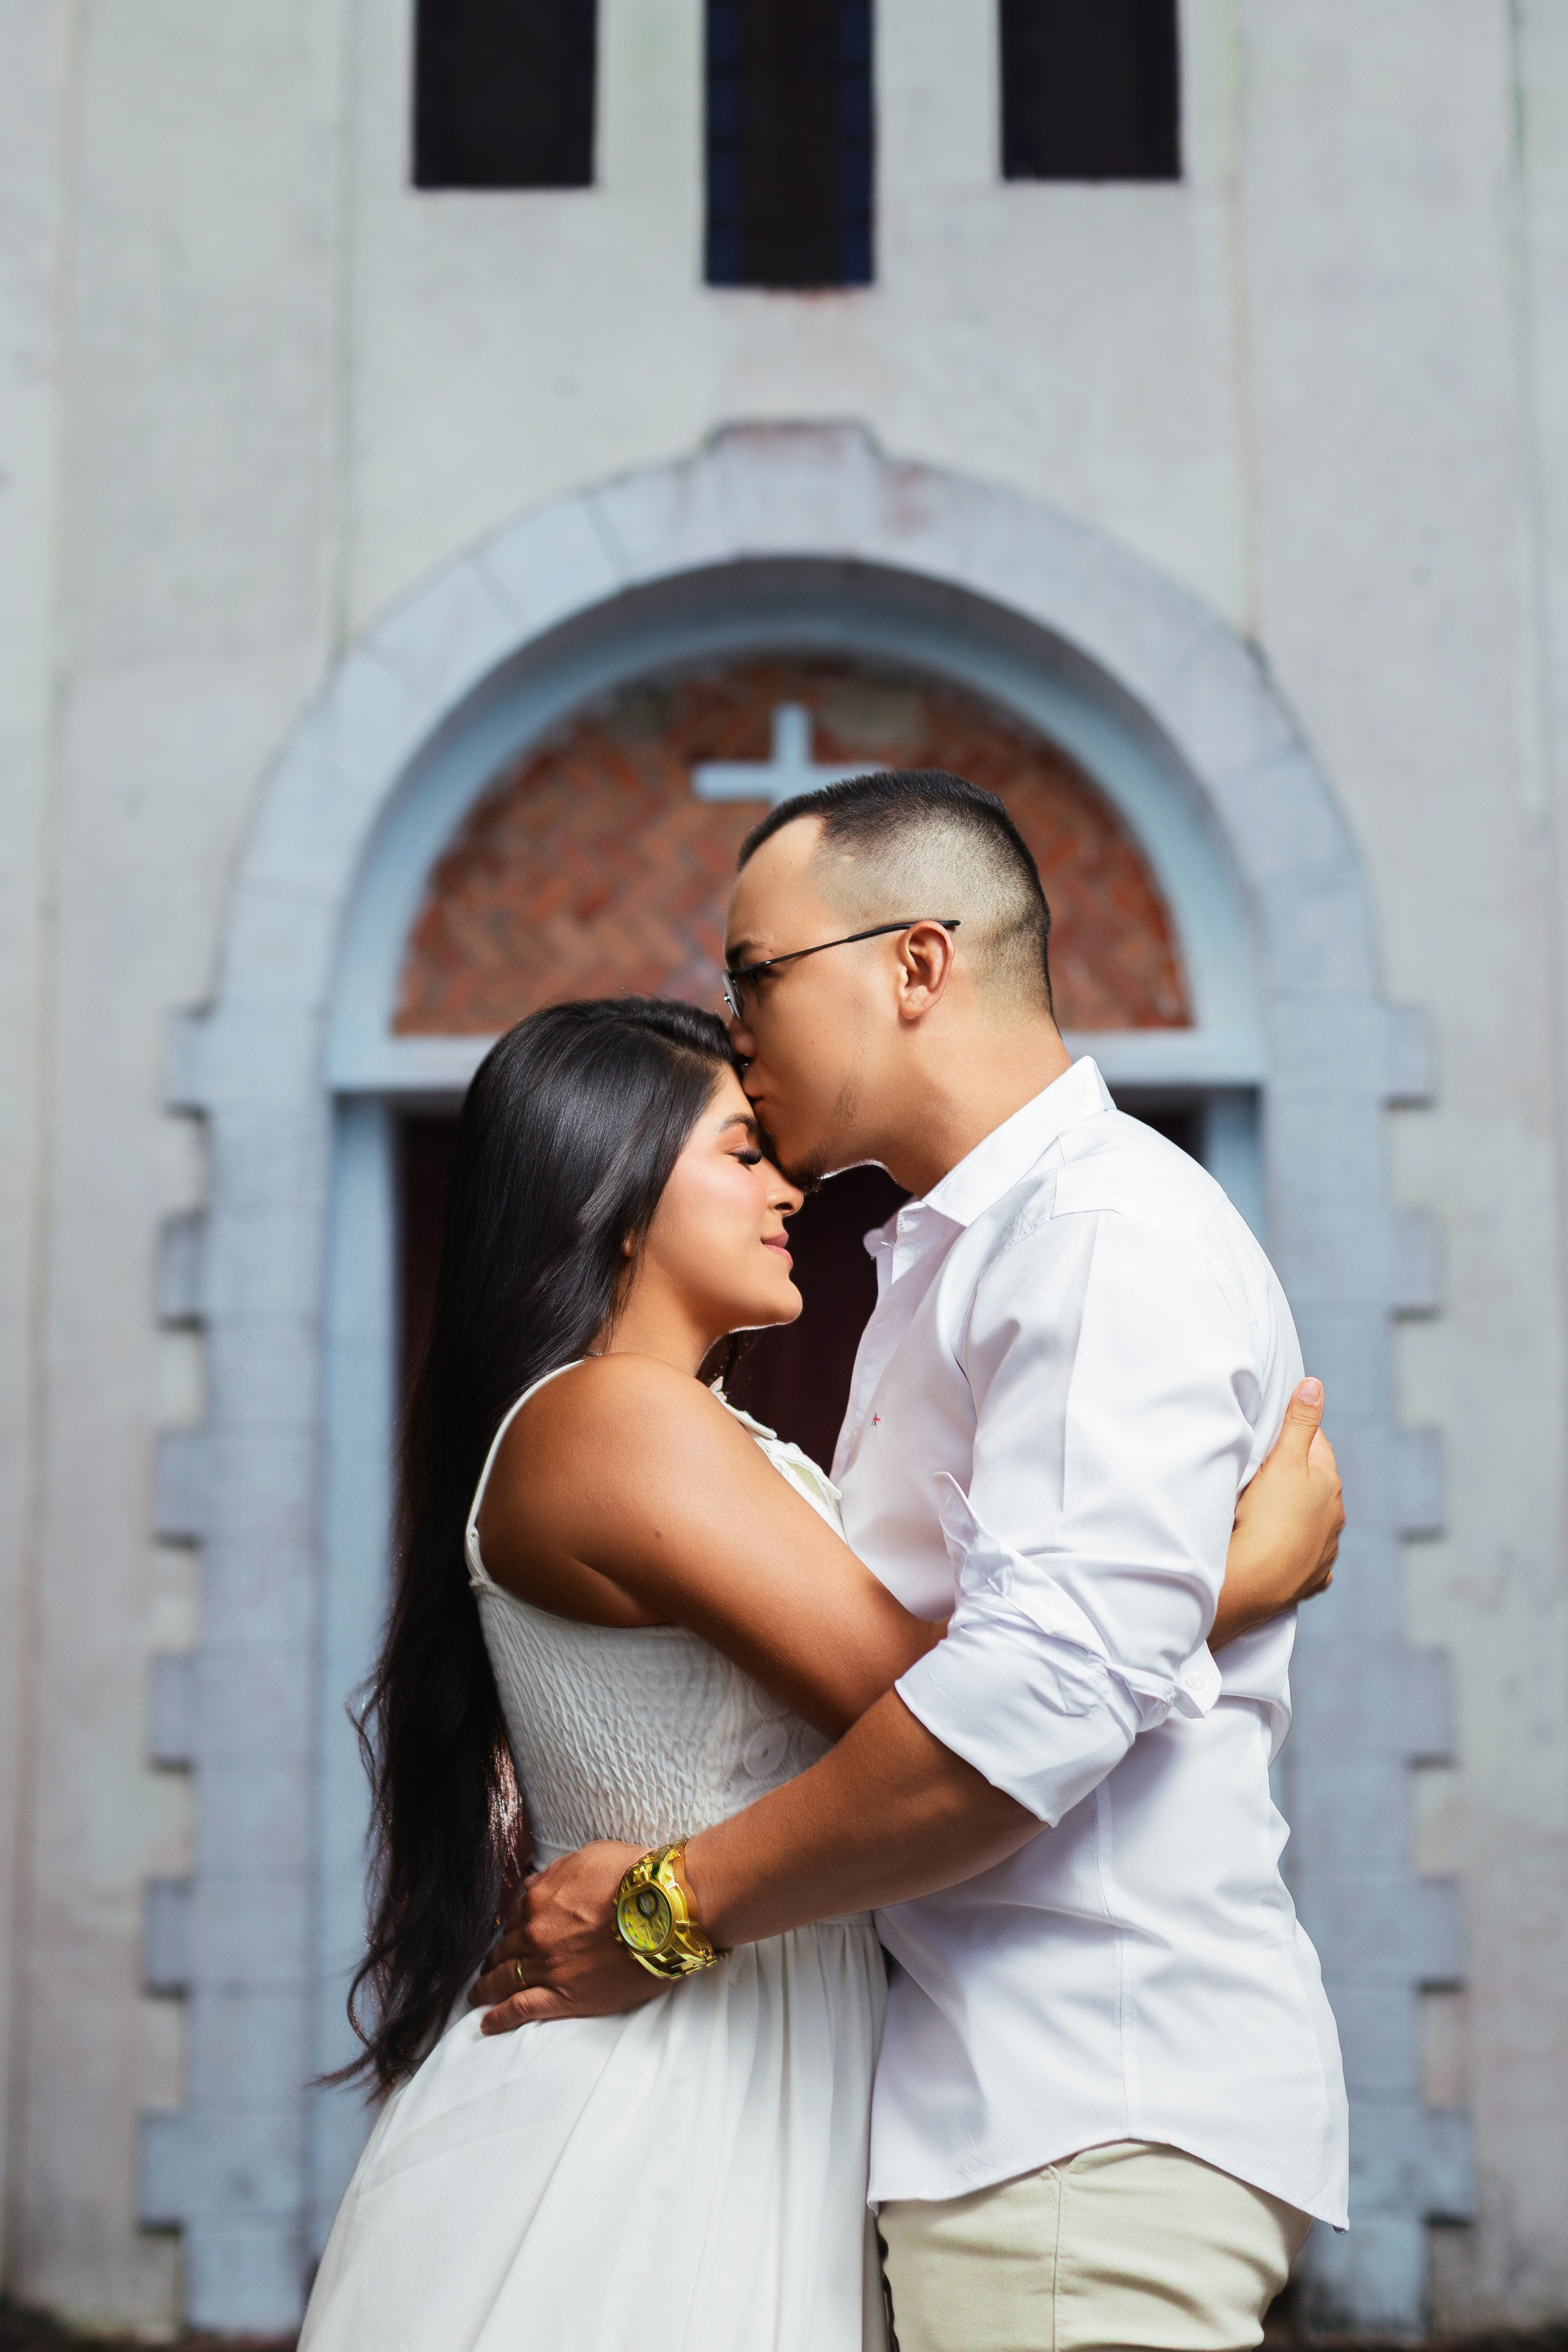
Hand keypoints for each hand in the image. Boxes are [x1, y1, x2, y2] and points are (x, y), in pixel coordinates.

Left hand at [469, 1840, 660, 2033]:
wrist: (663, 1911)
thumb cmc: (633, 1879)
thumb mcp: (590, 1857)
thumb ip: (557, 1873)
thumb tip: (537, 1882)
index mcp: (539, 1899)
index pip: (513, 1917)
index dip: (508, 1928)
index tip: (506, 1937)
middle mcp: (535, 1934)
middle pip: (505, 1949)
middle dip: (494, 1959)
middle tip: (487, 1968)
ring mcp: (547, 1967)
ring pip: (506, 1979)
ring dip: (488, 1987)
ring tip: (478, 1994)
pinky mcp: (563, 1996)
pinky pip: (522, 2009)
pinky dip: (500, 2018)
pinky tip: (487, 2024)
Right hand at [1212, 1378, 1343, 1649]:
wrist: (1255, 1581)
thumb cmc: (1268, 1516)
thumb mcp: (1283, 1459)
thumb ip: (1300, 1421)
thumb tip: (1315, 1385)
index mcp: (1329, 1485)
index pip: (1318, 1445)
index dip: (1296, 1436)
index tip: (1273, 1437)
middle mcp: (1334, 1518)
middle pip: (1316, 1486)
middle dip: (1296, 1478)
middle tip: (1262, 1475)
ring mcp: (1324, 1552)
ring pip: (1313, 1525)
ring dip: (1297, 1517)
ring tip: (1265, 1515)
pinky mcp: (1309, 1580)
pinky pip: (1307, 1561)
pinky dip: (1297, 1554)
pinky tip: (1282, 1553)